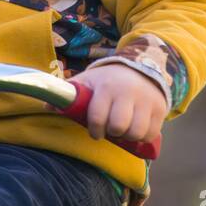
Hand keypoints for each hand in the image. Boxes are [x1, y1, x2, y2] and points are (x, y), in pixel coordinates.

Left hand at [47, 63, 166, 143]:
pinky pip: (152, 133)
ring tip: (124, 131)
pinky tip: (136, 131)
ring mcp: (146, 101)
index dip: (95, 130)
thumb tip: (46, 107)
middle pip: (119, 126)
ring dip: (128, 137)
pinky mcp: (160, 108)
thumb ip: (69, 94)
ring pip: (137, 132)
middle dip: (112, 133)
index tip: (95, 132)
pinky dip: (143, 137)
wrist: (140, 67)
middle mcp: (128, 93)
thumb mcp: (87, 82)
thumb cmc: (107, 81)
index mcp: (107, 87)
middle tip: (110, 130)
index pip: (98, 117)